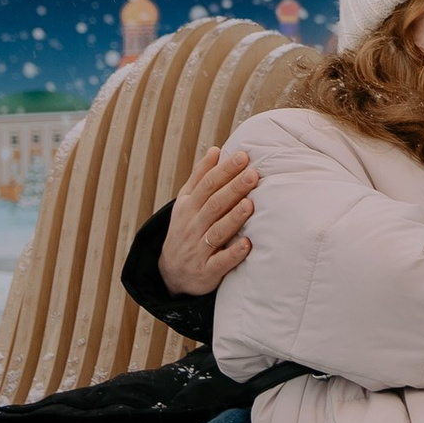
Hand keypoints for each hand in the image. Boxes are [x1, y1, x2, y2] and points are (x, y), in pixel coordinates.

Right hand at [164, 144, 257, 297]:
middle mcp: (192, 226)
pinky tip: (247, 244)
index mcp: (188, 206)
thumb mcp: (186, 202)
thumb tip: (216, 150)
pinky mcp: (206, 271)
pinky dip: (233, 254)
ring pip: (217, 231)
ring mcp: (198, 249)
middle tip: (252, 174)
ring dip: (233, 218)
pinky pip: (220, 262)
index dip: (224, 171)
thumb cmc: (186, 229)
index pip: (206, 185)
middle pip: (213, 205)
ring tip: (250, 204)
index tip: (242, 157)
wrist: (171, 272)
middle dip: (233, 189)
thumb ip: (201, 177)